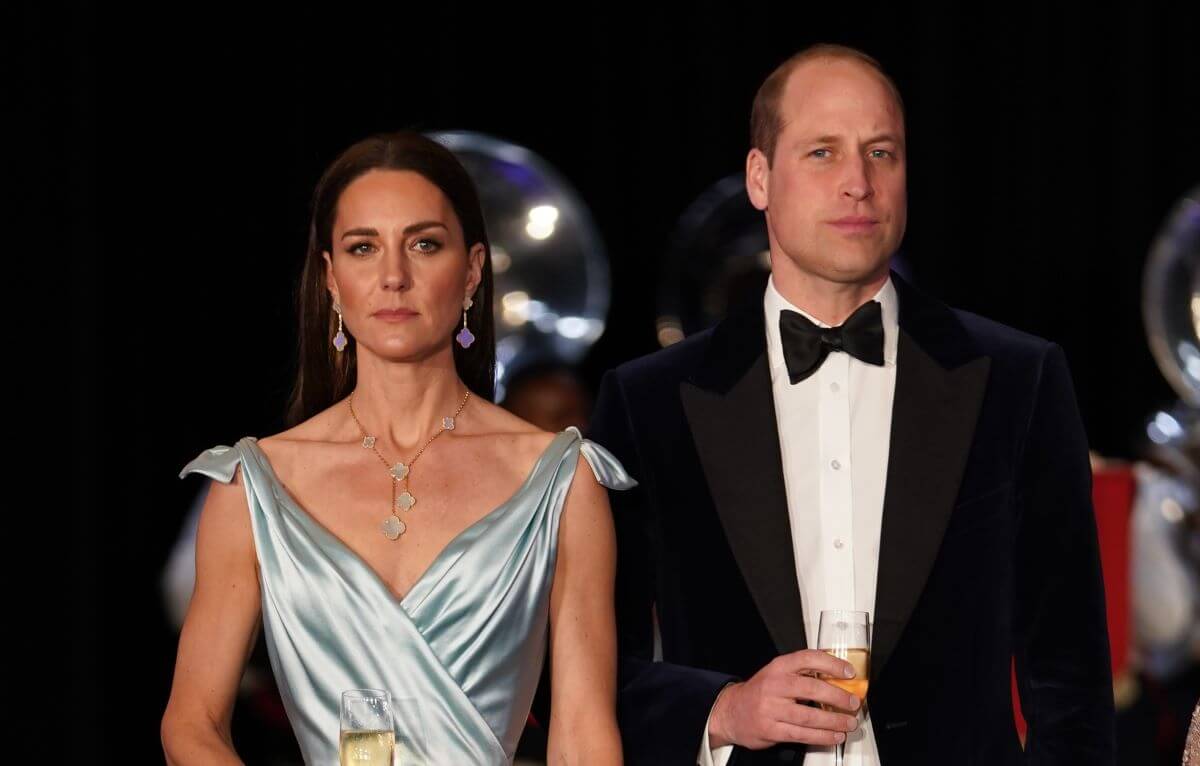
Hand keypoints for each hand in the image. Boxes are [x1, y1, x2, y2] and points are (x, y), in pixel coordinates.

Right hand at [708, 650, 860, 749]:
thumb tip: (837, 679)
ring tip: (849, 723)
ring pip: (810, 716)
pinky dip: (822, 736)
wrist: (731, 712)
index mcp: (778, 667)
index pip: (808, 658)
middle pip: (812, 689)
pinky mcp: (771, 729)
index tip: (849, 672)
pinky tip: (833, 736)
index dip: (832, 664)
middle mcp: (774, 685)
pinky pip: (802, 734)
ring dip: (834, 721)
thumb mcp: (777, 674)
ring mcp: (771, 708)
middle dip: (838, 697)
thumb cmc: (760, 692)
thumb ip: (802, 674)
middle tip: (853, 703)